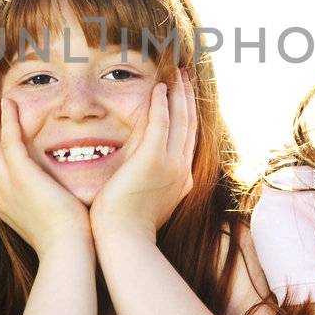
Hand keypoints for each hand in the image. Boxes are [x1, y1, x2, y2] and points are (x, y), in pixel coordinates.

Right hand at [0, 94, 91, 254]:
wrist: (68, 252)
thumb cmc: (70, 240)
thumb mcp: (53, 218)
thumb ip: (51, 202)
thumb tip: (63, 193)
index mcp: (8, 204)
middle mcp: (1, 193)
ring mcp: (7, 184)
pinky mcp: (20, 175)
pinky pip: (9, 140)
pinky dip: (7, 121)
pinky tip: (9, 105)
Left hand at [89, 72, 197, 239]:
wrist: (124, 241)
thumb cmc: (126, 227)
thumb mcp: (145, 200)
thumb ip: (147, 179)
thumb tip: (138, 167)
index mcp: (182, 179)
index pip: (188, 139)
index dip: (188, 115)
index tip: (184, 97)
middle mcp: (182, 169)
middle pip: (190, 125)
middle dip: (188, 98)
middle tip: (185, 76)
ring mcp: (171, 164)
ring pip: (181, 119)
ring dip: (179, 94)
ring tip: (177, 73)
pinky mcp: (153, 159)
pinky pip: (161, 123)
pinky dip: (162, 103)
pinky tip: (159, 87)